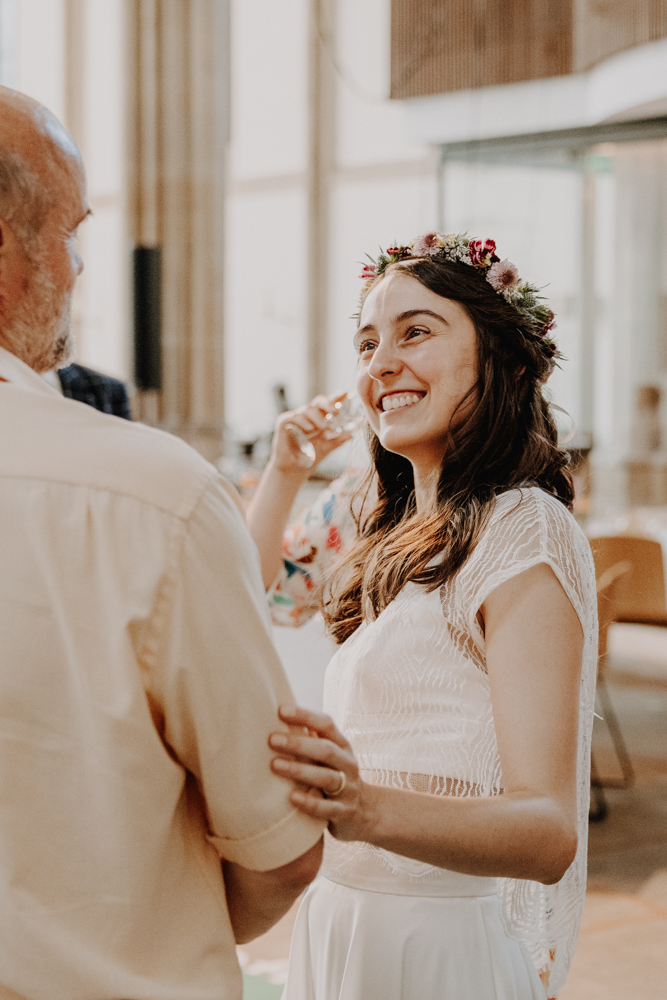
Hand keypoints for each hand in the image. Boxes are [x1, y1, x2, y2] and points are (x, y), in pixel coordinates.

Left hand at [269, 705, 378, 842]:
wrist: (366, 811)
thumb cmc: (335, 775)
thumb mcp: (329, 755)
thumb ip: (311, 740)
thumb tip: (278, 717)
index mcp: (342, 745)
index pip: (326, 725)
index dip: (305, 716)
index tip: (281, 710)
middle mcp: (348, 764)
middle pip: (326, 750)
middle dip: (298, 744)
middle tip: (271, 739)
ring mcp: (349, 788)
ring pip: (327, 777)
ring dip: (300, 770)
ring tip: (274, 765)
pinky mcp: (345, 812)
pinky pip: (328, 808)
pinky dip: (310, 803)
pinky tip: (292, 798)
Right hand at [270, 393, 352, 475]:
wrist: (294, 469)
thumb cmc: (311, 457)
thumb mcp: (327, 447)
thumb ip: (338, 440)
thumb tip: (352, 434)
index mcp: (320, 418)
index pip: (329, 404)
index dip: (337, 397)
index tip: (346, 393)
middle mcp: (308, 415)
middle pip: (319, 402)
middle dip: (328, 403)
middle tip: (336, 410)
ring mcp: (296, 417)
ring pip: (308, 410)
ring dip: (317, 417)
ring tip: (323, 426)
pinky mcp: (284, 422)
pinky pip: (294, 417)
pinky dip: (302, 422)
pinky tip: (309, 428)